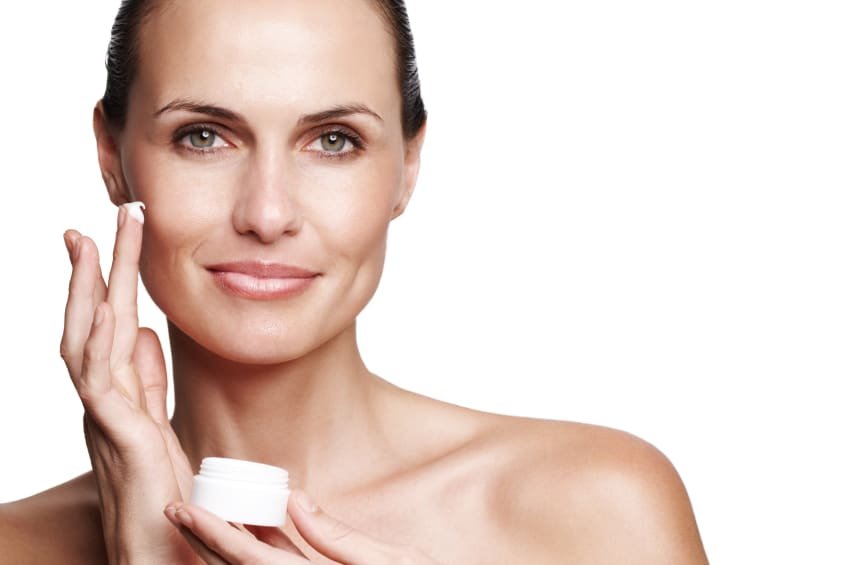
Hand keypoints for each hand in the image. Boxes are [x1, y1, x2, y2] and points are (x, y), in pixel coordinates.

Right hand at [61, 202, 197, 563]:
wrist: (157, 555)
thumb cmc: (159, 498)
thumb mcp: (157, 425)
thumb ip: (146, 381)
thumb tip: (140, 332)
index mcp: (116, 396)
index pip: (106, 327)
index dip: (104, 282)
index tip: (105, 238)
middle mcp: (102, 402)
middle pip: (92, 322)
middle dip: (95, 270)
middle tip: (99, 218)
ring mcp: (105, 419)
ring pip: (88, 341)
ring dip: (91, 289)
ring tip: (93, 240)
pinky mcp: (120, 439)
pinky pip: (101, 383)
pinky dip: (100, 342)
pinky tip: (106, 307)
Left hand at [163, 488, 441, 563]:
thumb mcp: (392, 563)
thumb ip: (337, 537)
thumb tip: (294, 500)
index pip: (248, 562)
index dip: (213, 534)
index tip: (181, 510)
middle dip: (203, 540)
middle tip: (174, 507)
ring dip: (222, 547)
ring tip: (200, 514)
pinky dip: (254, 554)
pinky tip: (247, 531)